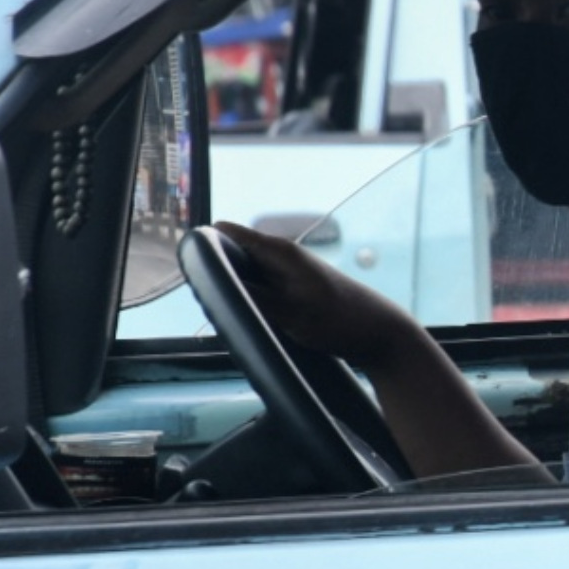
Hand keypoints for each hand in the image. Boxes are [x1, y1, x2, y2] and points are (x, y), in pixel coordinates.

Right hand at [213, 221, 419, 372]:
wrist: (381, 335)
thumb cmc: (340, 322)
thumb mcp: (290, 313)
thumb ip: (253, 296)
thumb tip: (217, 282)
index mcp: (279, 251)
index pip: (224, 233)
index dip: (202, 246)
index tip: (187, 269)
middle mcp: (282, 255)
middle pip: (231, 254)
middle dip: (216, 274)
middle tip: (209, 301)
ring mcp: (288, 272)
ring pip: (245, 275)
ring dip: (234, 290)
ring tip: (228, 311)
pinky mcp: (294, 289)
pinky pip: (260, 289)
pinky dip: (251, 300)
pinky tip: (252, 318)